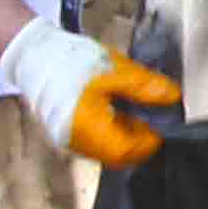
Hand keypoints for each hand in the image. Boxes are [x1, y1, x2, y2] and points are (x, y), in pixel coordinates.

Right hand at [6, 20, 180, 169]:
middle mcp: (77, 142)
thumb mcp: (115, 71)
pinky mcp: (65, 132)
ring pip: (107, 149)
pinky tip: (115, 107)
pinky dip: (110, 129)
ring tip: (133, 106)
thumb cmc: (71, 61)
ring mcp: (69, 140)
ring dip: (126, 133)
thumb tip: (171, 97)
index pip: (127, 152)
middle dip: (139, 138)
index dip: (149, 141)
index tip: (162, 124)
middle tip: (151, 114)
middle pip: (118, 155)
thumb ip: (145, 87)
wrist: (36, 53)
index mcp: (89, 129)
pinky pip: (94, 141)